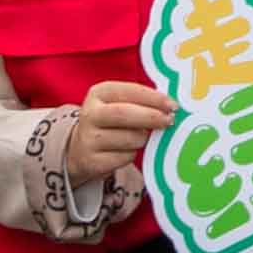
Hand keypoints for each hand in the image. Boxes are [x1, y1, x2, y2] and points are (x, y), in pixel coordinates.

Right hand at [62, 79, 177, 181]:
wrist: (79, 149)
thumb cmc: (110, 121)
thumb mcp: (119, 103)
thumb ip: (141, 101)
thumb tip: (170, 107)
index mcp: (99, 93)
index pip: (129, 91)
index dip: (153, 98)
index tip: (173, 104)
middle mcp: (90, 114)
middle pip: (124, 114)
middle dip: (151, 117)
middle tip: (170, 120)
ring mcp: (88, 139)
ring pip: (130, 138)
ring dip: (144, 138)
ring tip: (142, 136)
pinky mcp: (92, 161)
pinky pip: (125, 158)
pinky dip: (133, 154)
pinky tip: (128, 149)